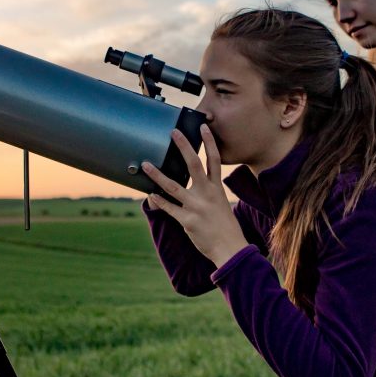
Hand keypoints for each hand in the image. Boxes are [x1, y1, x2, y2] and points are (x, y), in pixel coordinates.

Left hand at [142, 125, 247, 266]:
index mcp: (216, 189)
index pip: (214, 160)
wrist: (230, 249)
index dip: (209, 142)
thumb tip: (193, 184)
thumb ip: (208, 193)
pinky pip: (169, 208)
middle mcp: (207, 194)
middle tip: (173, 132)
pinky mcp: (187, 221)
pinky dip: (158, 201)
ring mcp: (196, 207)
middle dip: (184, 147)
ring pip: (173, 186)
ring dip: (157, 174)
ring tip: (145, 164)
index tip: (203, 127)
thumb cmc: (225, 227)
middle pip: (194, 164)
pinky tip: (150, 195)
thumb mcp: (221, 205)